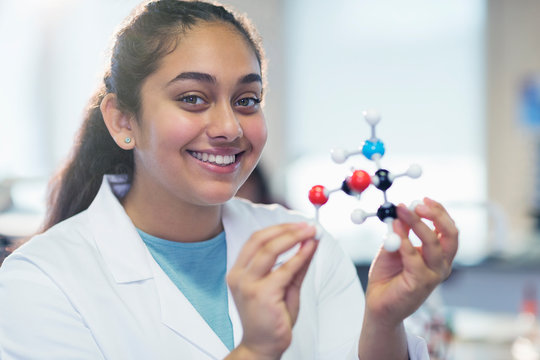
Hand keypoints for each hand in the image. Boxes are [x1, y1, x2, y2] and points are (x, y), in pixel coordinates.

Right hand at [226, 223, 317, 359]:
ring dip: (293, 237)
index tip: (297, 224)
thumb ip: (296, 265)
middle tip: (307, 226)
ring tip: (310, 232)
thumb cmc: (271, 318)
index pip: (255, 240)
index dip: (278, 228)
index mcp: (240, 271)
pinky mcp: (261, 294)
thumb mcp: (285, 286)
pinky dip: (299, 256)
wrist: (263, 347)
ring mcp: (248, 285)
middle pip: (261, 240)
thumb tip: (310, 242)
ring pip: (270, 250)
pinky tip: (309, 249)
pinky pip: (284, 269)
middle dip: (287, 229)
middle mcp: (239, 276)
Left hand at [366, 197, 457, 326]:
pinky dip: (404, 241)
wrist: (379, 305)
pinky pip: (414, 257)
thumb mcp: (393, 247)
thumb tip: (399, 211)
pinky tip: (394, 232)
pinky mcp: (421, 283)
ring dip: (417, 223)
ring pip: (434, 244)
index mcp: (438, 255)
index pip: (448, 229)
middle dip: (436, 215)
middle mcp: (441, 265)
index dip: (439, 212)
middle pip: (450, 235)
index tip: (423, 199)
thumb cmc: (388, 277)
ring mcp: (433, 275)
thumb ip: (398, 232)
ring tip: (401, 211)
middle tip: (418, 203)